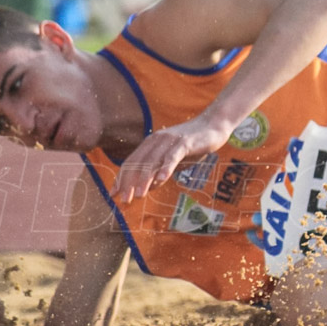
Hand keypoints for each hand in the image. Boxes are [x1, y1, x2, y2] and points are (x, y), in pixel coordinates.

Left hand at [111, 114, 231, 203]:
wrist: (212, 125)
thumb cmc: (193, 145)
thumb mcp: (173, 160)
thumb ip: (160, 171)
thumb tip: (149, 187)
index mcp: (150, 144)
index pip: (131, 163)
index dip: (121, 179)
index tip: (114, 194)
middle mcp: (156, 140)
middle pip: (138, 164)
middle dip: (129, 183)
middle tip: (124, 200)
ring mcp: (169, 141)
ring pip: (152, 162)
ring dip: (144, 180)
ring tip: (139, 195)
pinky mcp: (184, 142)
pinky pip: (172, 157)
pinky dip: (166, 168)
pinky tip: (161, 180)